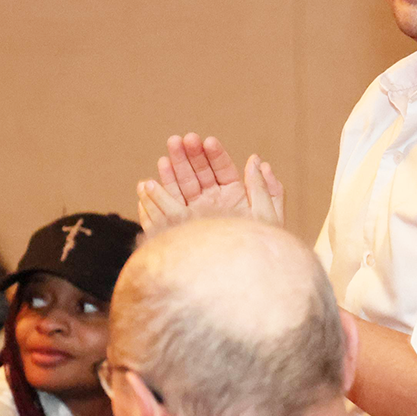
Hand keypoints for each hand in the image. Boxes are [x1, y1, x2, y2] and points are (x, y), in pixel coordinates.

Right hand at [136, 134, 284, 233]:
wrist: (246, 276)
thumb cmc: (262, 247)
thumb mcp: (267, 216)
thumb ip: (262, 187)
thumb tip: (257, 160)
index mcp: (236, 194)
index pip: (222, 169)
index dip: (214, 155)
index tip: (206, 141)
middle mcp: (215, 201)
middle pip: (199, 174)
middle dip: (189, 157)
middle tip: (179, 140)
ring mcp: (199, 212)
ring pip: (182, 187)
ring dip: (172, 171)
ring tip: (165, 155)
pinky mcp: (184, 227)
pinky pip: (169, 209)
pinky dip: (159, 196)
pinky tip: (149, 182)